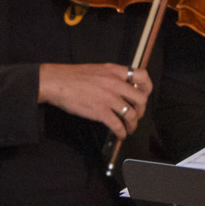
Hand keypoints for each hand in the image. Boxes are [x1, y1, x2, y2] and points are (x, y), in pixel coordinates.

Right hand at [38, 63, 153, 139]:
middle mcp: (115, 84)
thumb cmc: (73, 76)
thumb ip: (112, 77)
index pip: (142, 76)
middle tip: (136, 115)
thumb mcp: (98, 70)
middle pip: (140, 99)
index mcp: (115, 71)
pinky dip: (121, 132)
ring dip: (132, 125)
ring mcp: (108, 98)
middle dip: (141, 111)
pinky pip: (118, 125)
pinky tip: (120, 135)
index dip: (147, 87)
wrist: (57, 82)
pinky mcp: (100, 111)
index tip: (144, 94)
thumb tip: (122, 87)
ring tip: (129, 129)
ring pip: (131, 114)